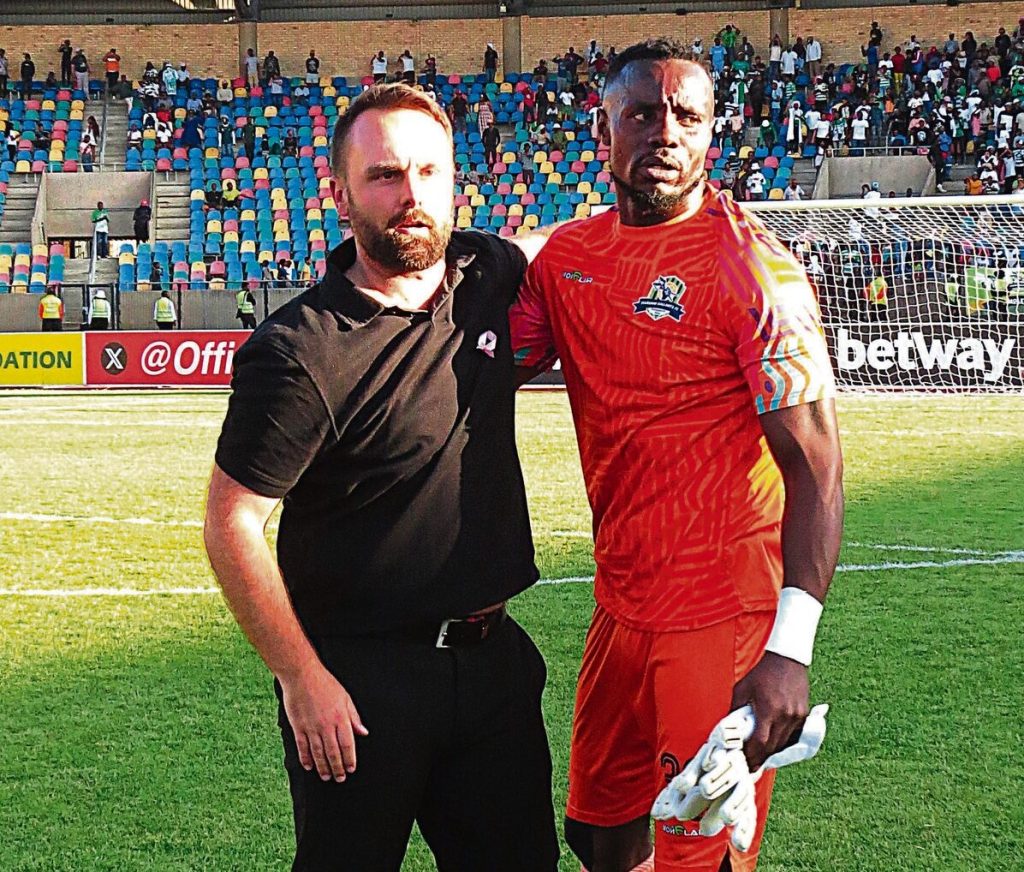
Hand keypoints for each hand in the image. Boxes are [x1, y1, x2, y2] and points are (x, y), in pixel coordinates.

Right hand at [279, 664, 368, 782]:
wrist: (302, 675)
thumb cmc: (325, 683)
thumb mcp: (345, 698)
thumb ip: (354, 717)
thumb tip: (363, 732)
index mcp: (340, 718)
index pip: (347, 745)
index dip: (350, 759)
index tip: (351, 768)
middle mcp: (326, 725)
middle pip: (333, 752)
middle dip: (337, 768)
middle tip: (340, 778)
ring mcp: (311, 727)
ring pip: (318, 753)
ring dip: (323, 767)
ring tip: (326, 777)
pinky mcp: (298, 727)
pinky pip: (303, 747)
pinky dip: (306, 759)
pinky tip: (309, 766)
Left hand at [730, 652, 808, 770]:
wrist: (787, 660)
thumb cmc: (762, 673)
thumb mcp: (742, 688)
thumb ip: (736, 709)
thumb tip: (729, 728)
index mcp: (768, 709)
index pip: (760, 742)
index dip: (751, 755)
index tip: (744, 762)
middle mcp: (785, 716)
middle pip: (772, 747)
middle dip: (760, 759)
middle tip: (750, 766)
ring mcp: (796, 717)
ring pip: (783, 744)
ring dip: (771, 753)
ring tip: (760, 759)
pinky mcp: (803, 715)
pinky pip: (793, 736)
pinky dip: (783, 743)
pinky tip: (773, 747)